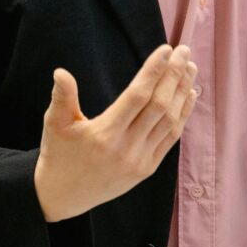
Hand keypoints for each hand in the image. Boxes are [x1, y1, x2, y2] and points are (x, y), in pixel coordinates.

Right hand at [34, 46, 200, 223]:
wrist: (63, 196)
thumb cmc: (58, 154)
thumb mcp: (54, 124)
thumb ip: (61, 97)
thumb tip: (60, 72)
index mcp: (105, 134)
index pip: (137, 96)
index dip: (154, 71)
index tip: (166, 50)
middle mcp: (126, 148)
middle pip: (159, 105)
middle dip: (174, 76)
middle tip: (184, 51)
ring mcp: (140, 161)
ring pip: (169, 121)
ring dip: (182, 92)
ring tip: (191, 68)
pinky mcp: (146, 169)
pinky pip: (170, 138)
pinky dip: (183, 115)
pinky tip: (189, 95)